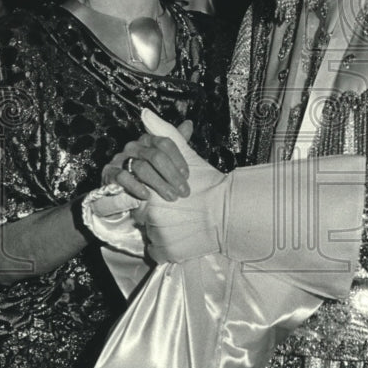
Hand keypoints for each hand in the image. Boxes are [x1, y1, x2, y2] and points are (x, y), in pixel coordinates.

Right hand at [102, 119, 192, 201]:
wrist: (129, 200)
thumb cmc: (152, 178)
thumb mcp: (168, 162)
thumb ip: (178, 143)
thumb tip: (189, 123)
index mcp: (148, 141)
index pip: (165, 143)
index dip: (178, 159)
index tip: (187, 175)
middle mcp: (134, 146)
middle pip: (155, 155)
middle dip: (172, 174)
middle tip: (184, 191)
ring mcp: (120, 159)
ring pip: (142, 167)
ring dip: (159, 183)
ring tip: (171, 196)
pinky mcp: (109, 173)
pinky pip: (122, 177)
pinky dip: (135, 186)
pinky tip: (147, 195)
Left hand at [131, 109, 228, 262]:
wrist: (231, 211)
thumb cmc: (209, 183)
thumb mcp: (185, 156)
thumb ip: (163, 135)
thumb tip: (144, 114)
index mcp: (149, 193)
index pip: (137, 197)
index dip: (150, 196)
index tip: (167, 197)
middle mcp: (150, 215)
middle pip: (142, 217)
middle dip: (155, 214)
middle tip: (178, 211)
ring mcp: (158, 236)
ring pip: (150, 235)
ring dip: (161, 231)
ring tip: (182, 223)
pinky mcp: (167, 253)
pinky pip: (157, 252)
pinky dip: (166, 248)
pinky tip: (181, 237)